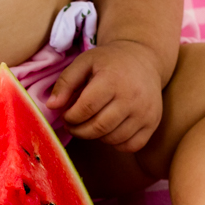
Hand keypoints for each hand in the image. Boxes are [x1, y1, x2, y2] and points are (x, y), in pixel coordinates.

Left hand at [46, 40, 164, 152]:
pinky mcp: (153, 122)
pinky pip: (130, 146)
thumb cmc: (109, 62)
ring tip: (91, 124)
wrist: (144, 59)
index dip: (70, 117)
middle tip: (74, 124)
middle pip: (98, 127)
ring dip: (96, 137)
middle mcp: (132, 97)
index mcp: (113, 80)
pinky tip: (109, 129)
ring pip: (112, 139)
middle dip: (79, 130)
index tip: (66, 114)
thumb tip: (51, 106)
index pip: (85, 109)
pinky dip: (116, 143)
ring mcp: (145, 112)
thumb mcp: (84, 63)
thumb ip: (65, 83)